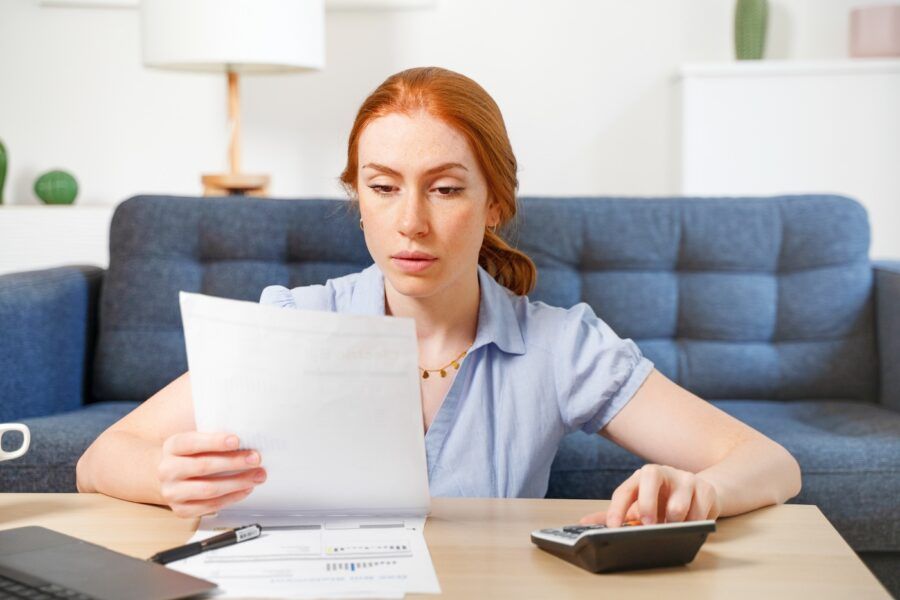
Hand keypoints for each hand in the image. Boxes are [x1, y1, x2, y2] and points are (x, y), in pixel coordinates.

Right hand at [158, 432, 265, 517]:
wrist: (172, 477)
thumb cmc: (191, 456)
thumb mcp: (196, 440)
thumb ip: (214, 437)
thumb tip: (243, 434)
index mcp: (172, 447)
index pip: (192, 443)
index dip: (215, 442)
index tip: (237, 440)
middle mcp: (168, 470)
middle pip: (203, 466)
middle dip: (234, 462)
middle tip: (255, 458)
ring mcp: (172, 492)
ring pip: (209, 489)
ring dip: (238, 482)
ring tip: (257, 475)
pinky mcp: (181, 510)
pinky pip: (211, 506)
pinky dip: (232, 497)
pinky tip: (245, 489)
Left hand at [578, 464, 720, 526]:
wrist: (697, 492)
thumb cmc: (661, 501)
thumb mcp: (637, 507)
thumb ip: (613, 514)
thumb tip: (582, 524)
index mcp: (640, 478)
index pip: (624, 490)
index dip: (616, 509)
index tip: (613, 528)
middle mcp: (661, 473)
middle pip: (650, 478)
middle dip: (647, 505)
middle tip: (649, 526)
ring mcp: (685, 478)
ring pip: (678, 504)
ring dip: (674, 523)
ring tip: (672, 529)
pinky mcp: (706, 489)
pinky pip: (700, 513)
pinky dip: (694, 525)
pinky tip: (691, 525)